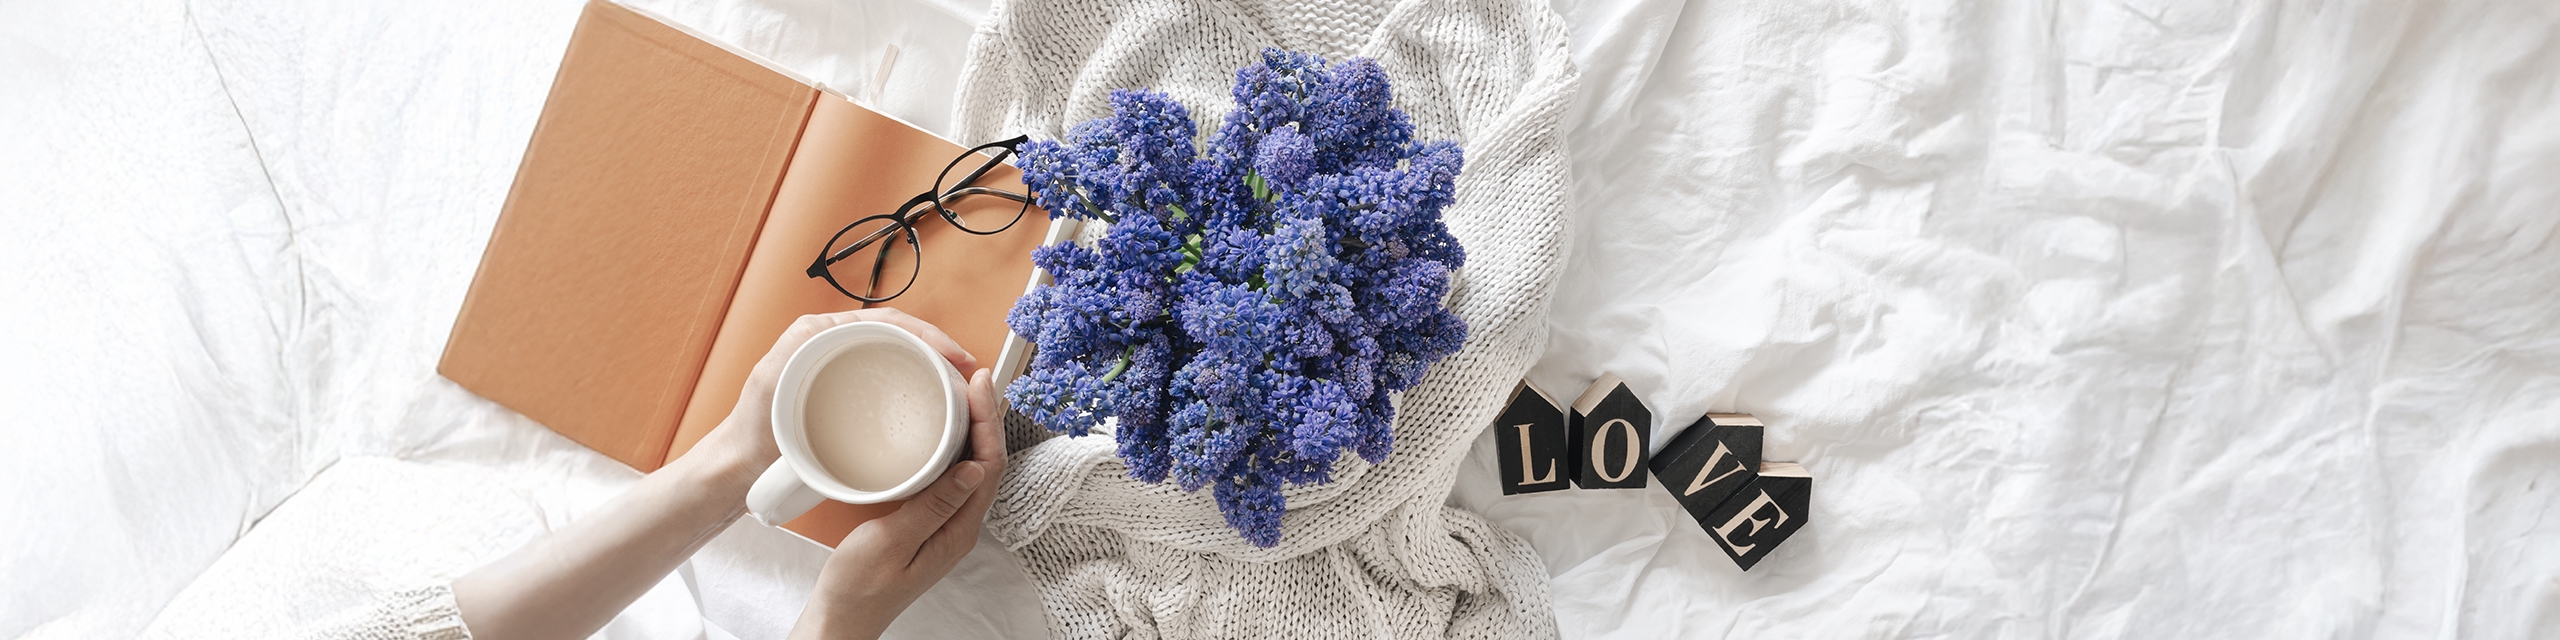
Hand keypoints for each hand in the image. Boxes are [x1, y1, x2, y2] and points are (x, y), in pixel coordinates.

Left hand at [692, 308, 979, 475]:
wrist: (742, 464)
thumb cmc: (754, 430)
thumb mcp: (771, 380)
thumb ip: (792, 352)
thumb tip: (826, 333)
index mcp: (818, 332)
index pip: (886, 320)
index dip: (926, 334)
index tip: (952, 355)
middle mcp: (835, 344)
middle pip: (900, 335)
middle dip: (938, 347)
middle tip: (965, 370)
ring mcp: (846, 368)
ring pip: (900, 356)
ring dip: (932, 364)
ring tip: (958, 383)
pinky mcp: (851, 392)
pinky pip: (892, 378)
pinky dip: (918, 383)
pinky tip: (934, 397)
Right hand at [788, 368, 1006, 639]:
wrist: (842, 617)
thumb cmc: (859, 588)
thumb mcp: (891, 542)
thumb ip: (932, 506)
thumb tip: (972, 470)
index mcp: (958, 530)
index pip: (989, 466)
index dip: (988, 421)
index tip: (978, 385)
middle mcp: (959, 526)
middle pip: (986, 461)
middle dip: (985, 416)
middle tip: (973, 377)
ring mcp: (945, 524)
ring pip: (970, 466)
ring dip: (970, 429)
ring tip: (962, 393)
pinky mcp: (928, 521)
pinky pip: (950, 476)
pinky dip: (950, 446)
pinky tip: (937, 431)